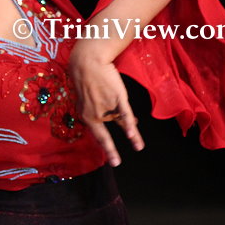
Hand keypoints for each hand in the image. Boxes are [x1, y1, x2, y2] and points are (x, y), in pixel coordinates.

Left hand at [69, 42, 144, 166]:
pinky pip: (125, 116)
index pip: (96, 134)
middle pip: (105, 134)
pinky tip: (134, 137)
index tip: (109, 159)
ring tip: (139, 146)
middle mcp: (95, 113)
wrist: (87, 62)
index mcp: (86, 114)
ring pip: (120, 121)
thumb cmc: (87, 78)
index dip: (104, 146)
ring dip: (130, 131)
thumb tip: (113, 119)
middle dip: (111, 150)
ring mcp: (106, 106)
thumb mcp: (88, 98)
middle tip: (116, 163)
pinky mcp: (117, 98)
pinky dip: (130, 127)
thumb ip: (99, 110)